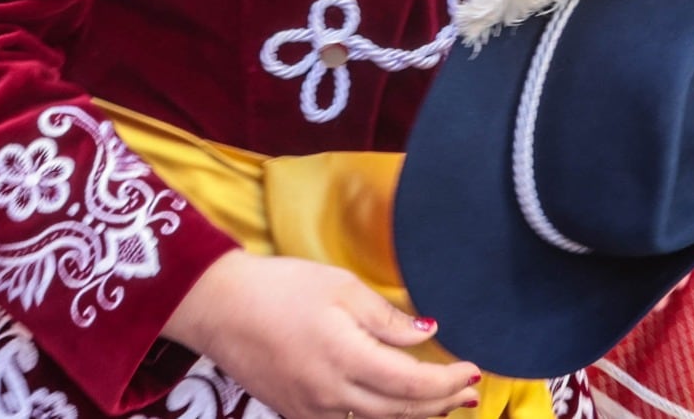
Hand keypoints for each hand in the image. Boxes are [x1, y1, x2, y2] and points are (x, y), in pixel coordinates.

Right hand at [164, 252, 479, 418]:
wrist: (219, 309)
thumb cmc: (279, 288)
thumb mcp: (340, 287)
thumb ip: (387, 318)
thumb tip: (427, 333)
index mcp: (345, 359)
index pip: (412, 384)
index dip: (448, 383)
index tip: (474, 371)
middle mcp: (330, 395)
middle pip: (401, 412)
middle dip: (442, 404)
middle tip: (472, 393)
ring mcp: (311, 410)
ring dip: (417, 416)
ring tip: (447, 403)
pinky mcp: (297, 412)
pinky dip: (382, 418)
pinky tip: (398, 407)